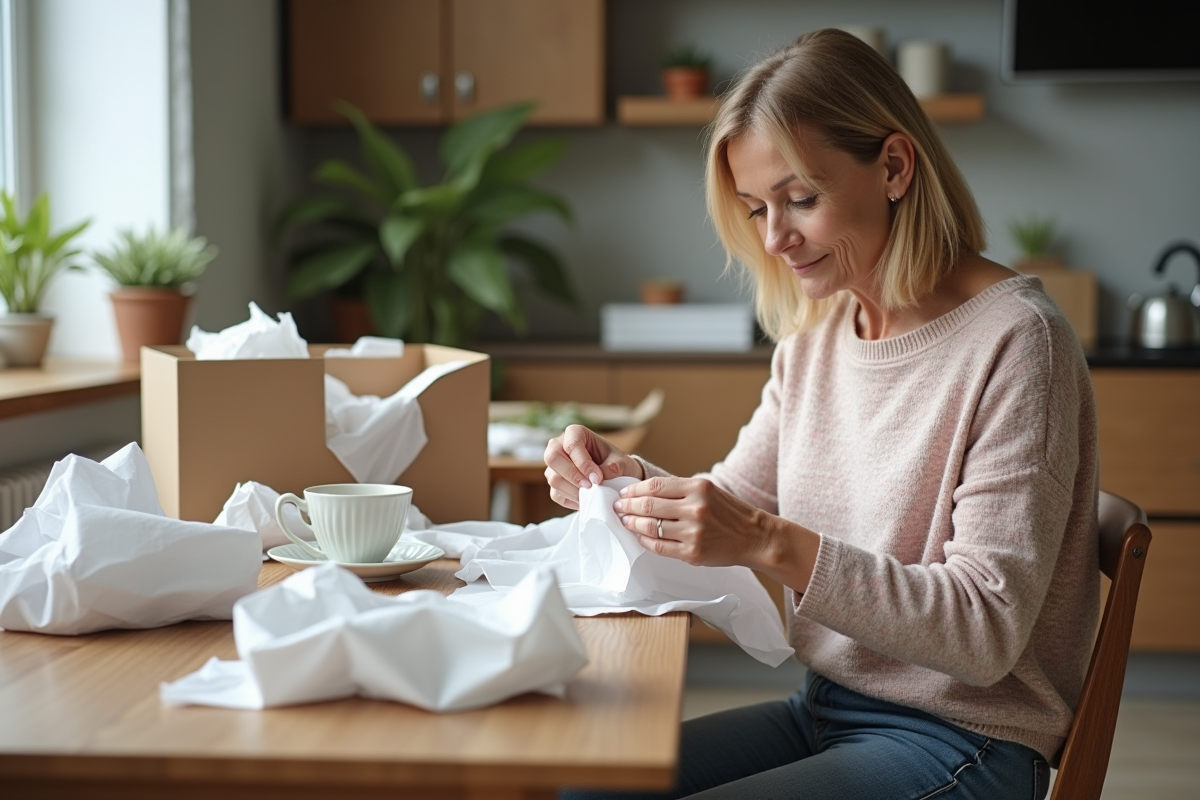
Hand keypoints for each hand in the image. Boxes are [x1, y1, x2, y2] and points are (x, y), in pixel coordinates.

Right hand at [543, 425, 644, 510]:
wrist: (616, 476)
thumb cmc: (616, 463)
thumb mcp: (622, 462)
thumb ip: (613, 467)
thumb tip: (598, 477)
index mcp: (575, 433)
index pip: (571, 445)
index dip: (583, 463)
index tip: (597, 478)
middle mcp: (558, 446)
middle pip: (553, 458)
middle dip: (572, 475)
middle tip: (590, 486)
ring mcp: (554, 466)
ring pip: (553, 479)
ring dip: (573, 490)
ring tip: (592, 494)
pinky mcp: (553, 483)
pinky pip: (556, 494)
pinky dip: (571, 500)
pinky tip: (586, 499)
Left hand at [613, 476, 775, 568]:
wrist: (754, 536)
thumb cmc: (728, 512)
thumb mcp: (708, 490)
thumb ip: (679, 490)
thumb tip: (644, 491)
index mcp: (698, 488)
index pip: (654, 486)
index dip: (633, 489)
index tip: (623, 493)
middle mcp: (695, 509)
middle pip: (648, 505)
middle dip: (627, 506)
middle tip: (618, 507)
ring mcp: (693, 532)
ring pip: (650, 527)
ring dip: (632, 524)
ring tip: (626, 521)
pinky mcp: (693, 553)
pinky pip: (659, 546)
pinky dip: (645, 540)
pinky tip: (640, 536)